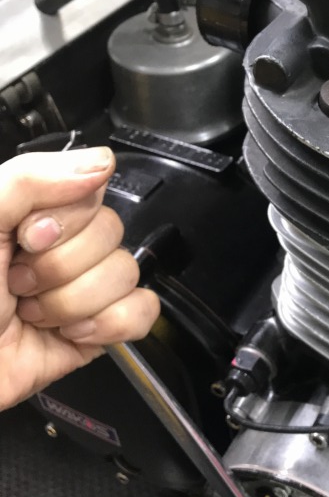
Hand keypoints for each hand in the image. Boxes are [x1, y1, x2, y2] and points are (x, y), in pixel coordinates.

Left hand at [0, 147, 159, 410]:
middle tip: (18, 283)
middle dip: (62, 267)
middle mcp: (58, 248)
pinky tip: (72, 331)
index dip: (65, 221)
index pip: (91, 191)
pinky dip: (111, 324)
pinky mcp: (95, 333)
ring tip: (33, 314)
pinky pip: (142, 312)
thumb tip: (101, 163)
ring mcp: (79, 290)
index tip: (26, 239)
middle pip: (113, 233)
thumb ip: (31, 178)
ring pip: (127, 274)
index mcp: (31, 213)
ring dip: (74, 302)